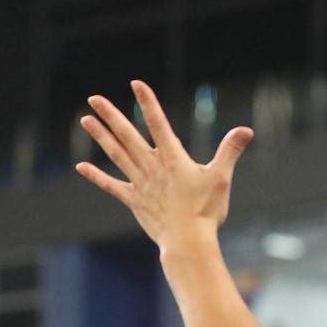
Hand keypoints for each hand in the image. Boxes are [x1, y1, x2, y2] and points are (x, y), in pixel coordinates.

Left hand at [75, 80, 253, 250]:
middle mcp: (152, 167)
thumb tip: (246, 130)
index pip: (158, 123)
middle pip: (127, 135)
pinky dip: (96, 176)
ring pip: (116, 154)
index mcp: (172, 158)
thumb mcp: (221, 177)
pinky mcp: (133, 201)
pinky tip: (80, 167)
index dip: (147, 102)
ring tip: (85, 120)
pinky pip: (111, 186)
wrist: (187, 242)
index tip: (136, 84)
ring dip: (100, 136)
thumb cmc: (206, 211)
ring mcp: (140, 184)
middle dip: (111, 115)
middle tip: (94, 98)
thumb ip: (230, 150)